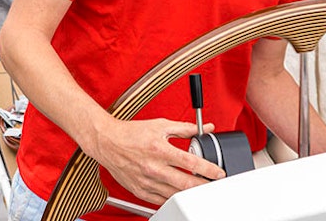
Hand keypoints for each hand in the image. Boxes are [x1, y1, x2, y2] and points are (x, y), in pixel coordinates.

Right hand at [86, 118, 223, 205]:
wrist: (107, 142)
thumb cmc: (132, 133)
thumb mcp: (161, 125)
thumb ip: (185, 129)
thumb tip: (205, 128)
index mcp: (160, 149)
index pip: (191, 162)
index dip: (209, 169)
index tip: (218, 173)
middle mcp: (153, 167)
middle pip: (186, 183)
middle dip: (204, 186)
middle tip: (213, 185)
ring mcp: (146, 182)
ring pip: (175, 195)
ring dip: (190, 194)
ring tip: (199, 189)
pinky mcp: (140, 191)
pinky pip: (161, 200)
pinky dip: (173, 198)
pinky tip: (180, 194)